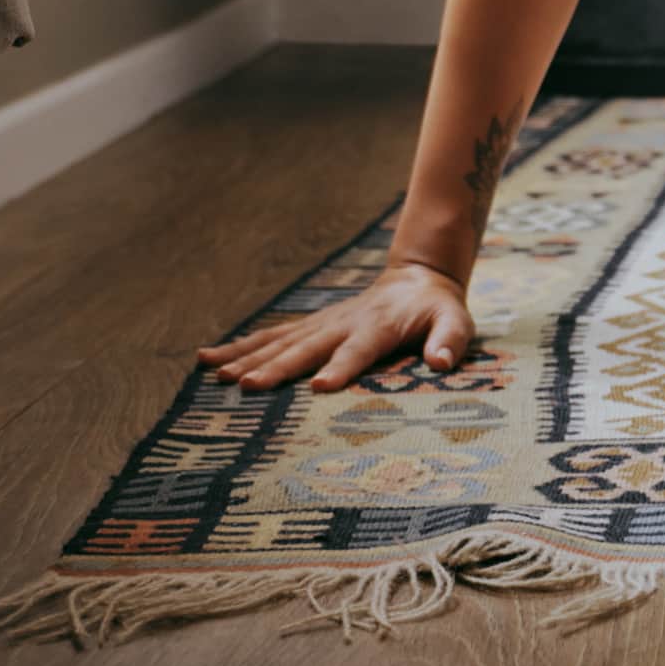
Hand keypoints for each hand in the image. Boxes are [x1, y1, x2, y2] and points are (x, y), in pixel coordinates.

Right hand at [193, 261, 473, 392]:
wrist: (417, 278)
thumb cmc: (438, 310)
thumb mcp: (456, 322)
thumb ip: (449, 341)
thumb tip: (440, 363)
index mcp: (377, 327)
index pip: (358, 350)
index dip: (340, 367)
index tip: (319, 387)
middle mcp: (342, 324)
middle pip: (307, 348)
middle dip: (277, 367)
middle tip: (247, 385)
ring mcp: (321, 324)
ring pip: (279, 341)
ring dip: (247, 357)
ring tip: (215, 374)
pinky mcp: (309, 326)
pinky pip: (270, 336)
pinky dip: (240, 346)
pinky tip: (208, 359)